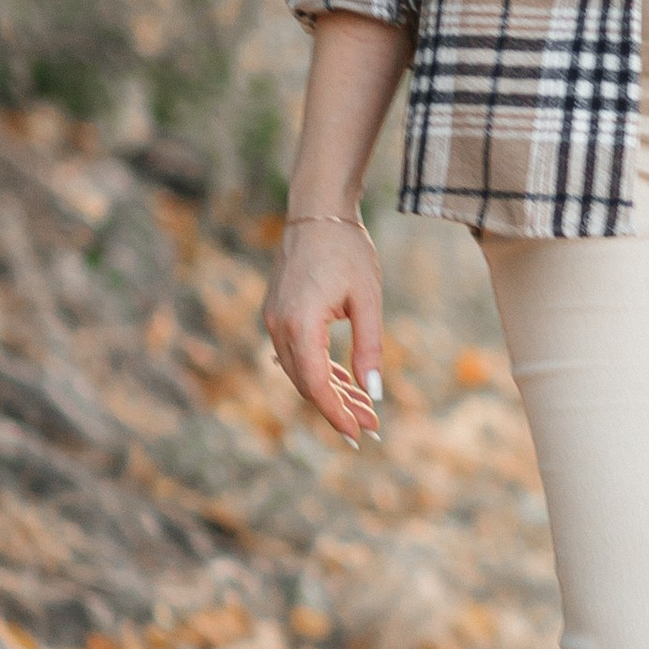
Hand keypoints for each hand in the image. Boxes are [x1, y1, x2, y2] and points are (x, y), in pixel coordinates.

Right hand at [260, 215, 384, 446]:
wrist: (318, 213)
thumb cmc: (348, 251)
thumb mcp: (368, 300)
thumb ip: (369, 348)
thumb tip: (375, 393)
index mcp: (300, 324)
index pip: (317, 385)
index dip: (337, 414)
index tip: (359, 435)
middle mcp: (279, 326)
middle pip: (306, 384)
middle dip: (337, 409)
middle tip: (370, 427)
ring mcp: (274, 320)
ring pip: (300, 372)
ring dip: (329, 392)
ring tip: (362, 409)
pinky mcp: (277, 314)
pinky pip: (296, 354)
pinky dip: (319, 371)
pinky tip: (342, 384)